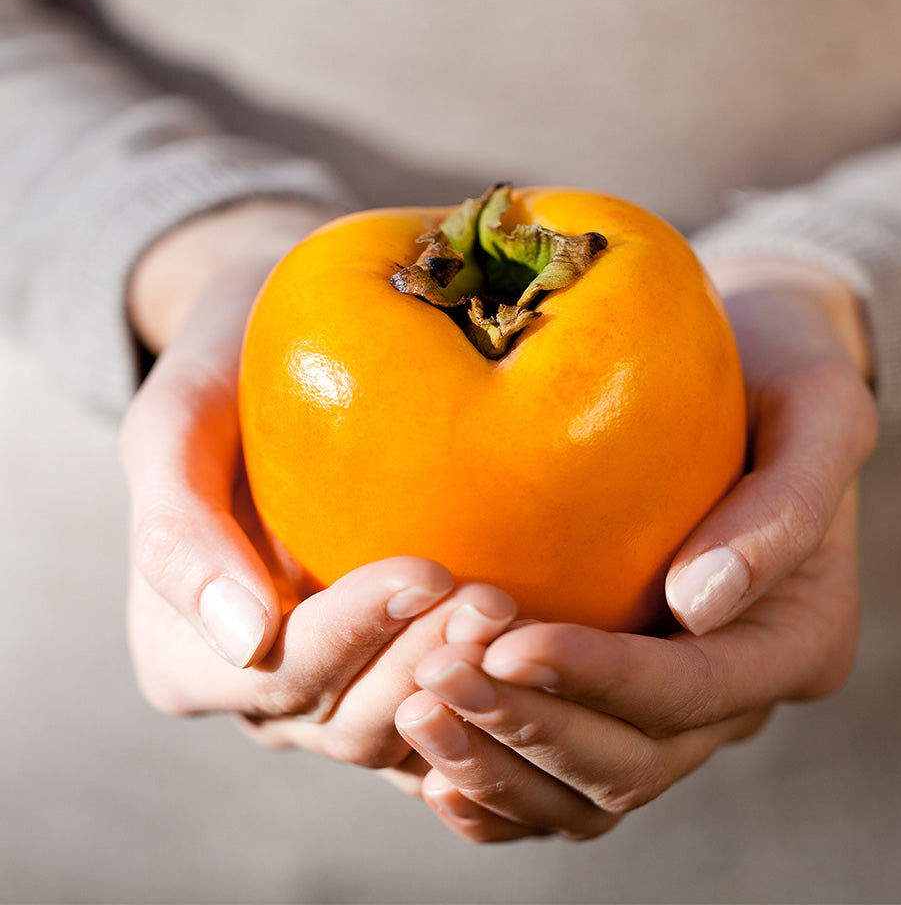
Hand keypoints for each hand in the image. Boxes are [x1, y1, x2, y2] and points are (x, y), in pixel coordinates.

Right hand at [120, 200, 516, 777]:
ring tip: (517, 616)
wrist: (267, 363)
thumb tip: (246, 642)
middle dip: (425, 660)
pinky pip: (434, 722)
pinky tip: (530, 652)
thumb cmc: (220, 384)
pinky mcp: (383, 676)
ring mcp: (325, 695)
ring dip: (463, 684)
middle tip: (497, 600)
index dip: (355, 633)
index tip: (428, 569)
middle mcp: (256, 693)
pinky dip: (480, 703)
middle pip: (346, 717)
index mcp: (184, 656)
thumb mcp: (175, 427)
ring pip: (400, 732)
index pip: (280, 673)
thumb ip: (180, 531)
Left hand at [395, 262, 878, 840]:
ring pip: (593, 791)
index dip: (601, 680)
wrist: (755, 378)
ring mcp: (682, 705)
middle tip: (433, 680)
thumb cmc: (784, 375)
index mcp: (799, 638)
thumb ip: (786, 503)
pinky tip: (431, 756)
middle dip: (532, 728)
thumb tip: (695, 606)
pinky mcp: (625, 693)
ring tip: (415, 711)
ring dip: (502, 765)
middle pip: (637, 761)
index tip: (508, 645)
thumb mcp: (817, 407)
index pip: (693, 690)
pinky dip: (501, 781)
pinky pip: (564, 777)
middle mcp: (741, 693)